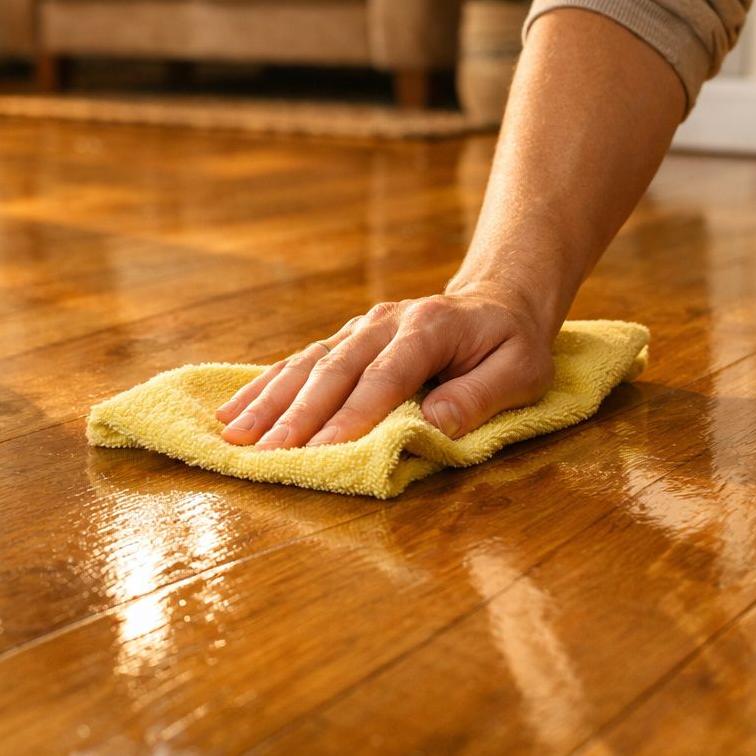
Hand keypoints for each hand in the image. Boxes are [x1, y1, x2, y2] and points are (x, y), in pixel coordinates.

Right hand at [216, 288, 556, 448]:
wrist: (498, 301)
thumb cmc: (512, 344)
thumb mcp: (522, 371)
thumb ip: (481, 396)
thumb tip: (433, 421)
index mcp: (429, 328)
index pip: (384, 377)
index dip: (352, 415)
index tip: (322, 450)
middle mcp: (385, 322)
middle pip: (334, 370)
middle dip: (297, 415)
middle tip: (265, 453)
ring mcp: (361, 328)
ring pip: (308, 364)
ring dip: (270, 402)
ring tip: (234, 437)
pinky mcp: (346, 339)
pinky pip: (300, 362)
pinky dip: (266, 387)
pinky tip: (233, 411)